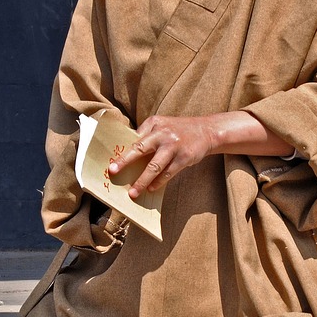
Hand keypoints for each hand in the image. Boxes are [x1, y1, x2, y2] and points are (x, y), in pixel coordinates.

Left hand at [108, 111, 293, 197]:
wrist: (207, 130)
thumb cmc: (178, 131)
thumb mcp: (162, 126)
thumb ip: (147, 136)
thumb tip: (127, 156)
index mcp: (154, 123)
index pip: (134, 138)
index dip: (121, 151)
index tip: (110, 162)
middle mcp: (163, 133)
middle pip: (140, 148)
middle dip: (125, 161)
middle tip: (113, 172)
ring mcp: (174, 146)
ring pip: (154, 166)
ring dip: (142, 181)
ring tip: (133, 192)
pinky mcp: (184, 157)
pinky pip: (168, 173)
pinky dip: (158, 182)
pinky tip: (151, 189)